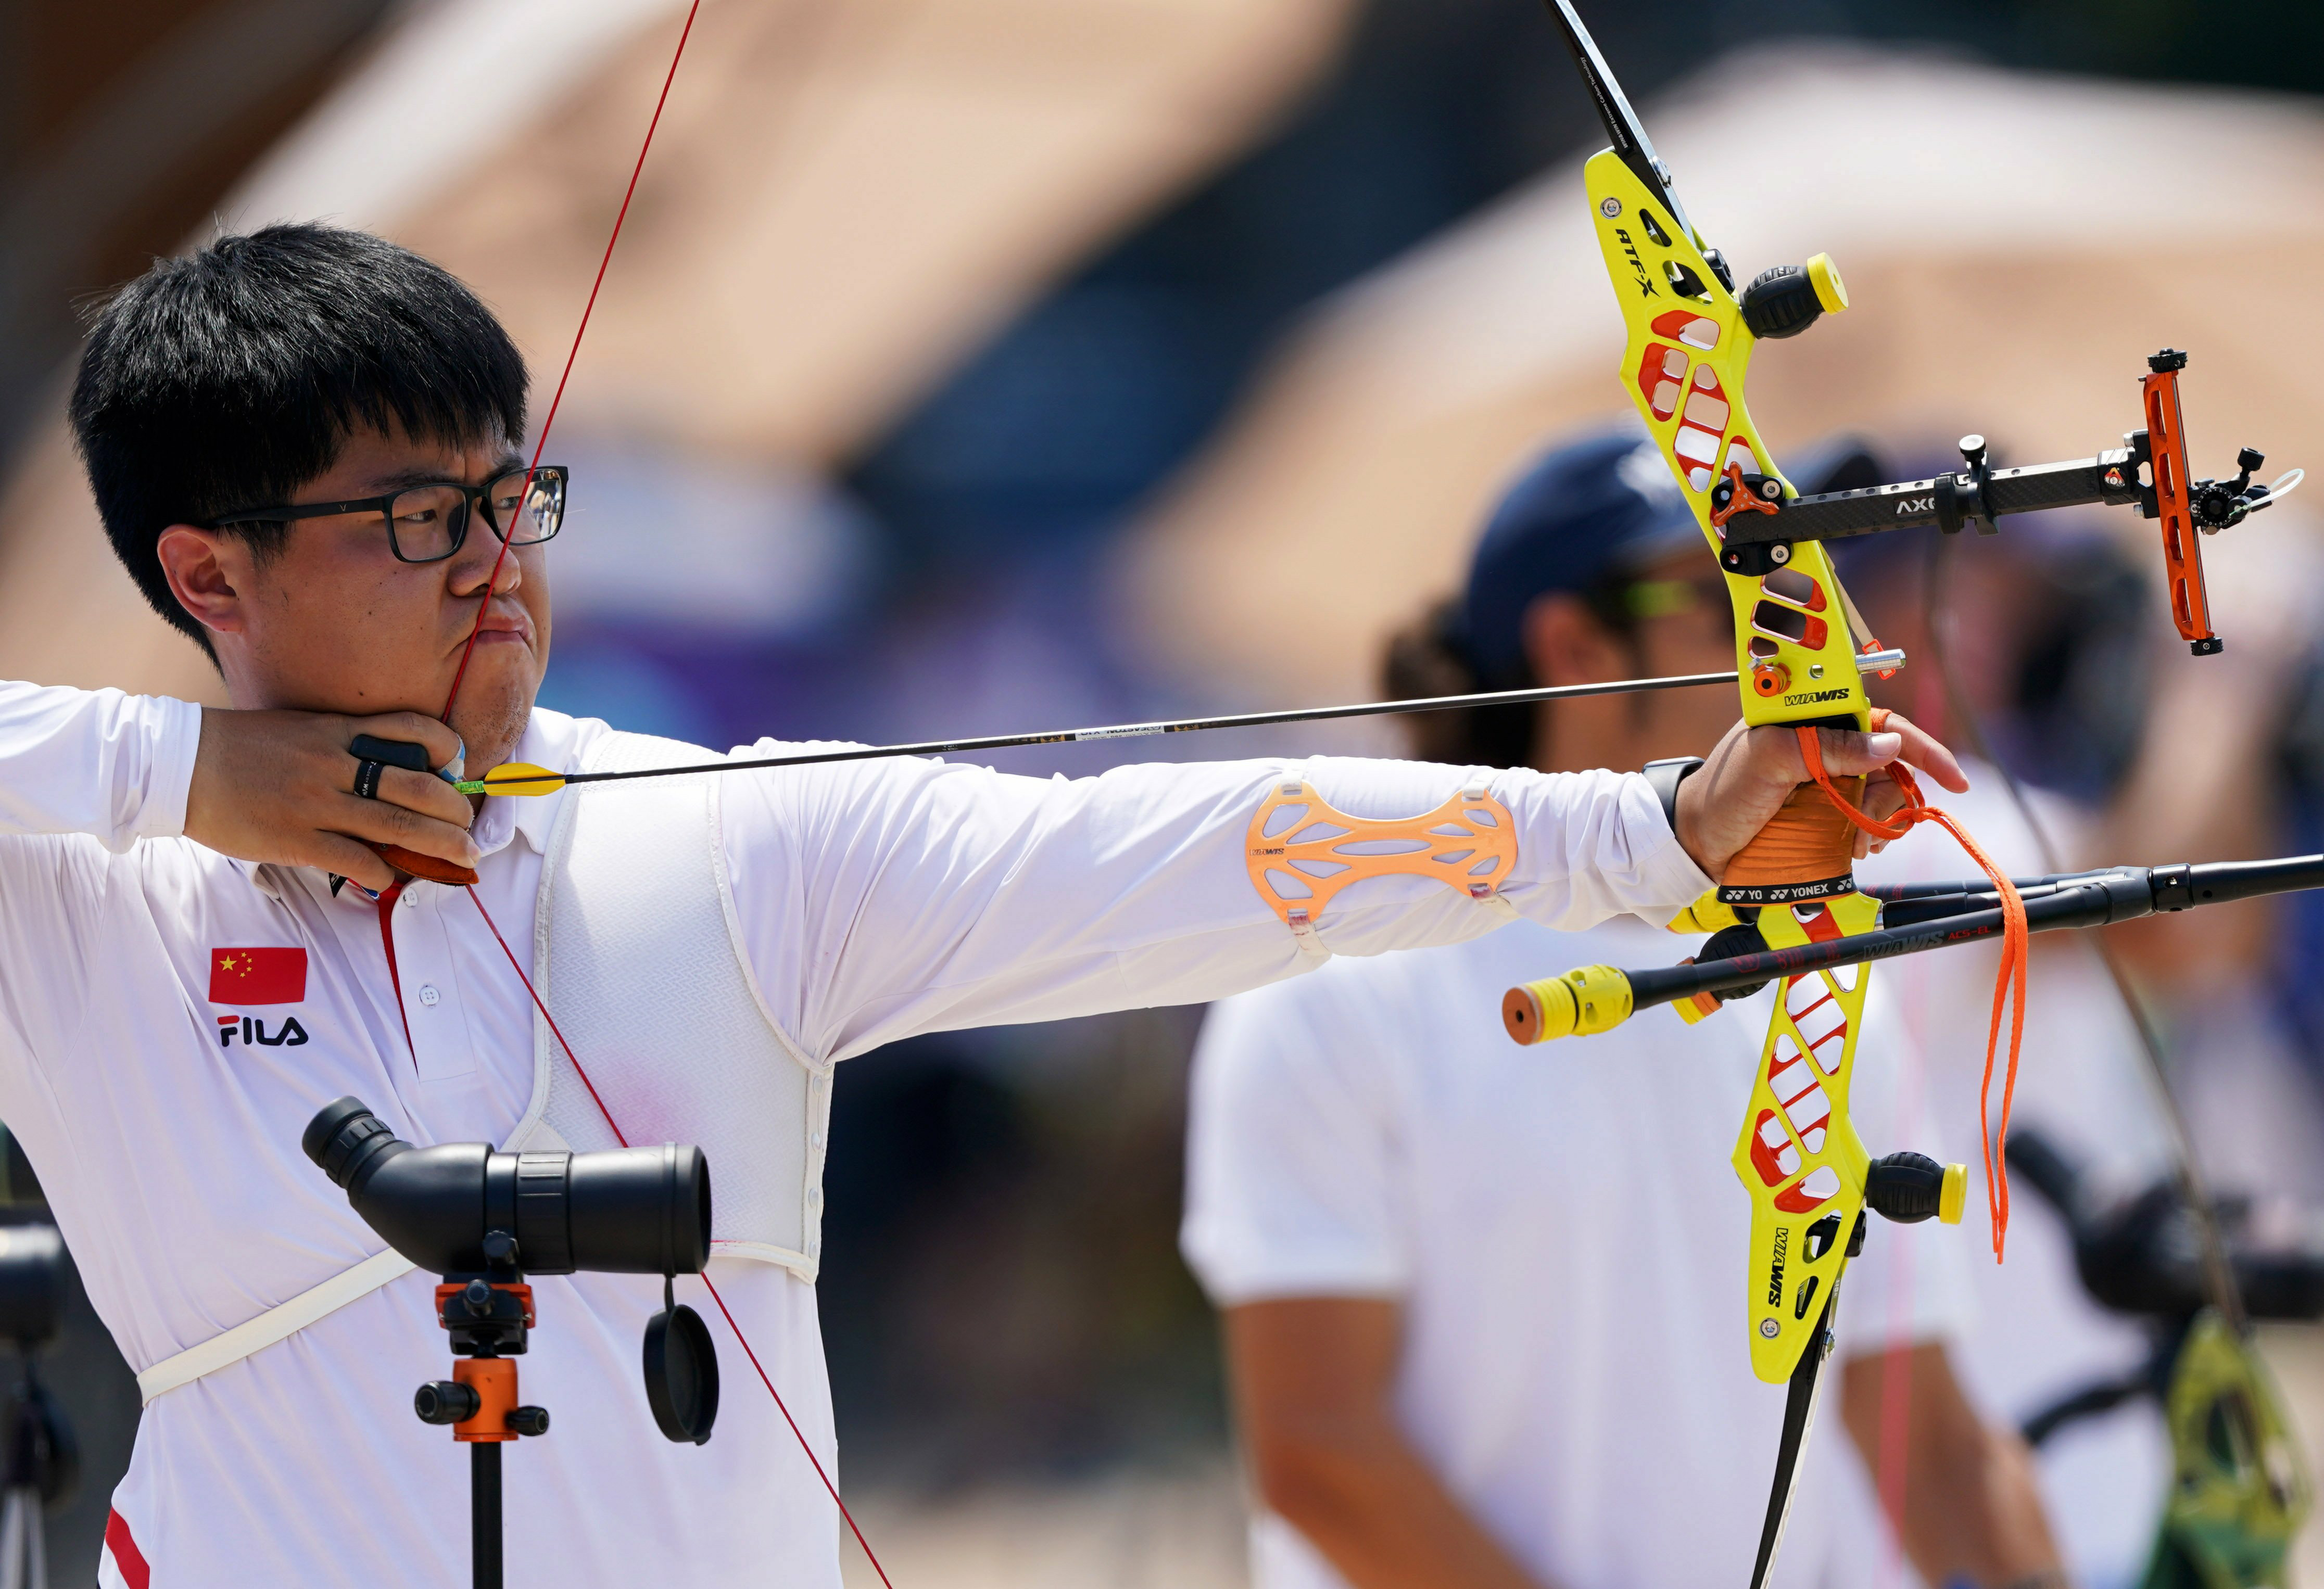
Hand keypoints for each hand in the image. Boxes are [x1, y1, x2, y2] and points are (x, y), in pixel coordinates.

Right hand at [185, 709, 477, 892]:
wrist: (179, 765)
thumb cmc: (241, 748)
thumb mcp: (299, 729)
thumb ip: (342, 744)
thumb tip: (387, 769)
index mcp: (337, 730)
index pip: (412, 729)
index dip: (448, 749)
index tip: (459, 768)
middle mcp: (335, 763)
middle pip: (419, 786)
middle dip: (456, 810)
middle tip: (471, 828)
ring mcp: (317, 802)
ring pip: (398, 826)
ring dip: (440, 845)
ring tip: (463, 858)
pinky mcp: (296, 839)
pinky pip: (357, 860)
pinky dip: (385, 872)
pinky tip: (393, 879)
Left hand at [1672, 712, 1967, 882]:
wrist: (1695, 841)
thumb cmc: (1722, 794)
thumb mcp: (1769, 761)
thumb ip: (1824, 747)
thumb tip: (1889, 744)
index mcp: (1810, 717)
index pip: (1880, 719)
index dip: (1920, 746)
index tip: (1952, 779)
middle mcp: (1822, 743)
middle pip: (1888, 762)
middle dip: (1890, 796)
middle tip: (1867, 828)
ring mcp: (1824, 777)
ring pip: (1881, 794)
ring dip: (1879, 821)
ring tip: (1856, 843)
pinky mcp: (1823, 807)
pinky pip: (1865, 817)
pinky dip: (1869, 833)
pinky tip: (1854, 846)